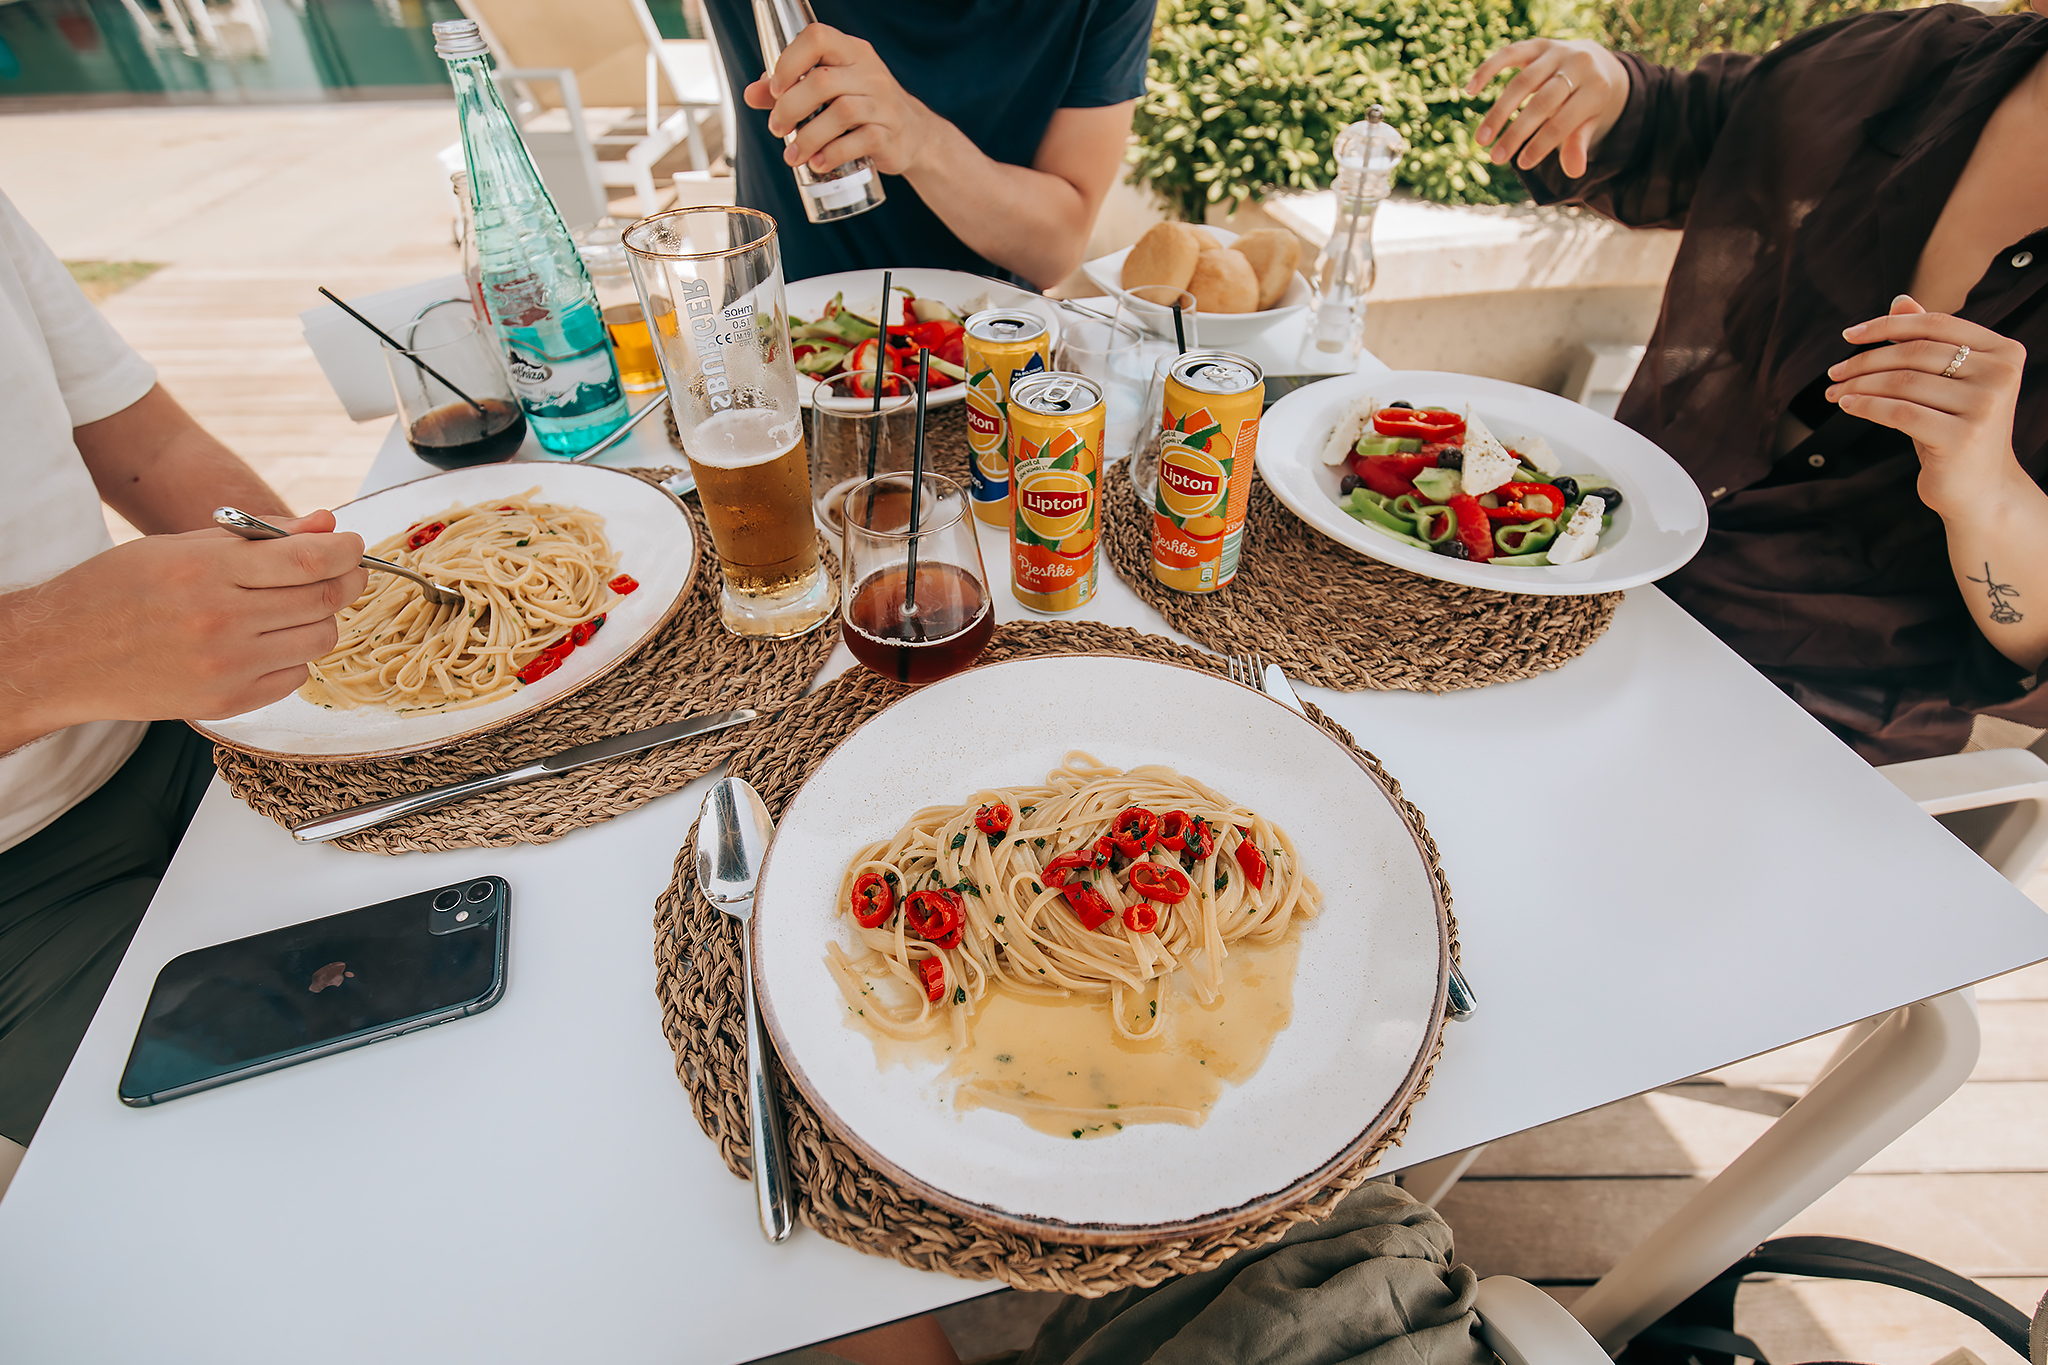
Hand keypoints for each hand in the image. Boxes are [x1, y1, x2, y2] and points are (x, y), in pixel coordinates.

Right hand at [3, 511, 366, 741]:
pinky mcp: (226, 703)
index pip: (308, 561)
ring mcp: (225, 668)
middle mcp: (220, 622)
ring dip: (321, 619)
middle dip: (346, 581)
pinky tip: (267, 641)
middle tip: (345, 571)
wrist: (60, 655)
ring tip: (295, 606)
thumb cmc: (116, 591)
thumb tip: (327, 525)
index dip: (346, 551)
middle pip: (323, 601)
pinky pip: (295, 676)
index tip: (354, 545)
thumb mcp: (183, 546)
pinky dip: (294, 655)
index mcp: (206, 573)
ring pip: (318, 640)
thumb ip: (261, 536)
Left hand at [743, 24, 931, 177]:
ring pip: (841, 113)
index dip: (790, 61)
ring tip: (793, 155)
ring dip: (808, 137)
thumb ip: (789, 90)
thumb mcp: (829, 91)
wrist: (915, 135)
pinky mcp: (889, 135)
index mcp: (851, 52)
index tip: (775, 89)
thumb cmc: (863, 107)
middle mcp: (869, 73)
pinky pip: (859, 141)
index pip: (818, 38)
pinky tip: (818, 164)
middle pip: (822, 81)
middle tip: (777, 129)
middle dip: (790, 108)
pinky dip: (833, 154)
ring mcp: (883, 104)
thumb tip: (751, 94)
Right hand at [1467, 39, 1630, 177]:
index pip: (1564, 122)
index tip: (1522, 164)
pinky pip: (1509, 54)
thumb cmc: (1586, 102)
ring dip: (1498, 113)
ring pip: (1523, 82)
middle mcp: (1579, 65)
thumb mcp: (1588, 123)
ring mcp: (1557, 51)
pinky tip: (1470, 91)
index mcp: (1596, 89)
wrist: (1594, 63)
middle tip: (1496, 158)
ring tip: (1481, 140)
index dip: (1542, 144)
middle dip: (1517, 133)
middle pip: (1543, 103)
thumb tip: (1575, 173)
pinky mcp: (1537, 44)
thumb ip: (1578, 144)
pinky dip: (1487, 70)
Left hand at [1828, 296, 2028, 519]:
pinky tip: (1847, 406)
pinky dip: (1866, 407)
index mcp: (2004, 351)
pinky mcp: (1963, 437)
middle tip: (1834, 372)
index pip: (1936, 324)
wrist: (1981, 490)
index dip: (1887, 325)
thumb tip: (1900, 300)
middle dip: (1865, 360)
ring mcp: (1985, 406)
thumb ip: (1930, 341)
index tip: (1849, 334)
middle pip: (1915, 353)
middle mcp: (2000, 374)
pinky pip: (1899, 413)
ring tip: (1835, 392)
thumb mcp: (1947, 383)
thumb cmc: (1958, 430)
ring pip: (1902, 382)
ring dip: (1859, 385)